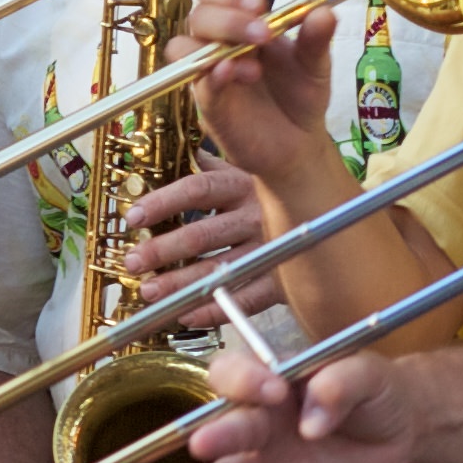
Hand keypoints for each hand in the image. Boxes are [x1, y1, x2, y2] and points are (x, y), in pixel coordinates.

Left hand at [121, 163, 287, 327]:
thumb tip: (172, 148)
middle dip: (163, 250)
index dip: (164, 203)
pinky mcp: (283, 279)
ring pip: (220, 269)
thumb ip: (210, 163)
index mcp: (242, 183)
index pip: (198, 190)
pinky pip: (247, 299)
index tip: (134, 217)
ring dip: (181, 284)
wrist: (328, 213)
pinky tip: (186, 314)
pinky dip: (216, 309)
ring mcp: (270, 248)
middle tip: (133, 262)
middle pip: (203, 234)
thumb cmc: (272, 193)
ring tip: (150, 292)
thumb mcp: (244, 170)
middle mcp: (256, 215)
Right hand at [174, 0, 337, 183]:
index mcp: (242, 26)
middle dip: (228, 19)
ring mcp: (210, 75)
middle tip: (263, 33)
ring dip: (214, 45)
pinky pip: (198, 86)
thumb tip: (325, 11)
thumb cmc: (300, 96)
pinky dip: (211, 76)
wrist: (300, 143)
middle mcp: (219, 46)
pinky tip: (232, 73)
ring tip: (253, 65)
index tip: (260, 4)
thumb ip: (316, 38)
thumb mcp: (315, 64)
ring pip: (182, 47)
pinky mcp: (209, 106)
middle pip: (199, 16)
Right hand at [175, 343, 422, 462]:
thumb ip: (343, 383)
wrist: (399, 434)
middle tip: (202, 445)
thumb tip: (315, 416)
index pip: (242, 374)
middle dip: (218, 435)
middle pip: (231, 426)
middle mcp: (262, 422)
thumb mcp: (370, 376)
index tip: (273, 391)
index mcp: (276, 381)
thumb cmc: (376, 394)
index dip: (248, 381)